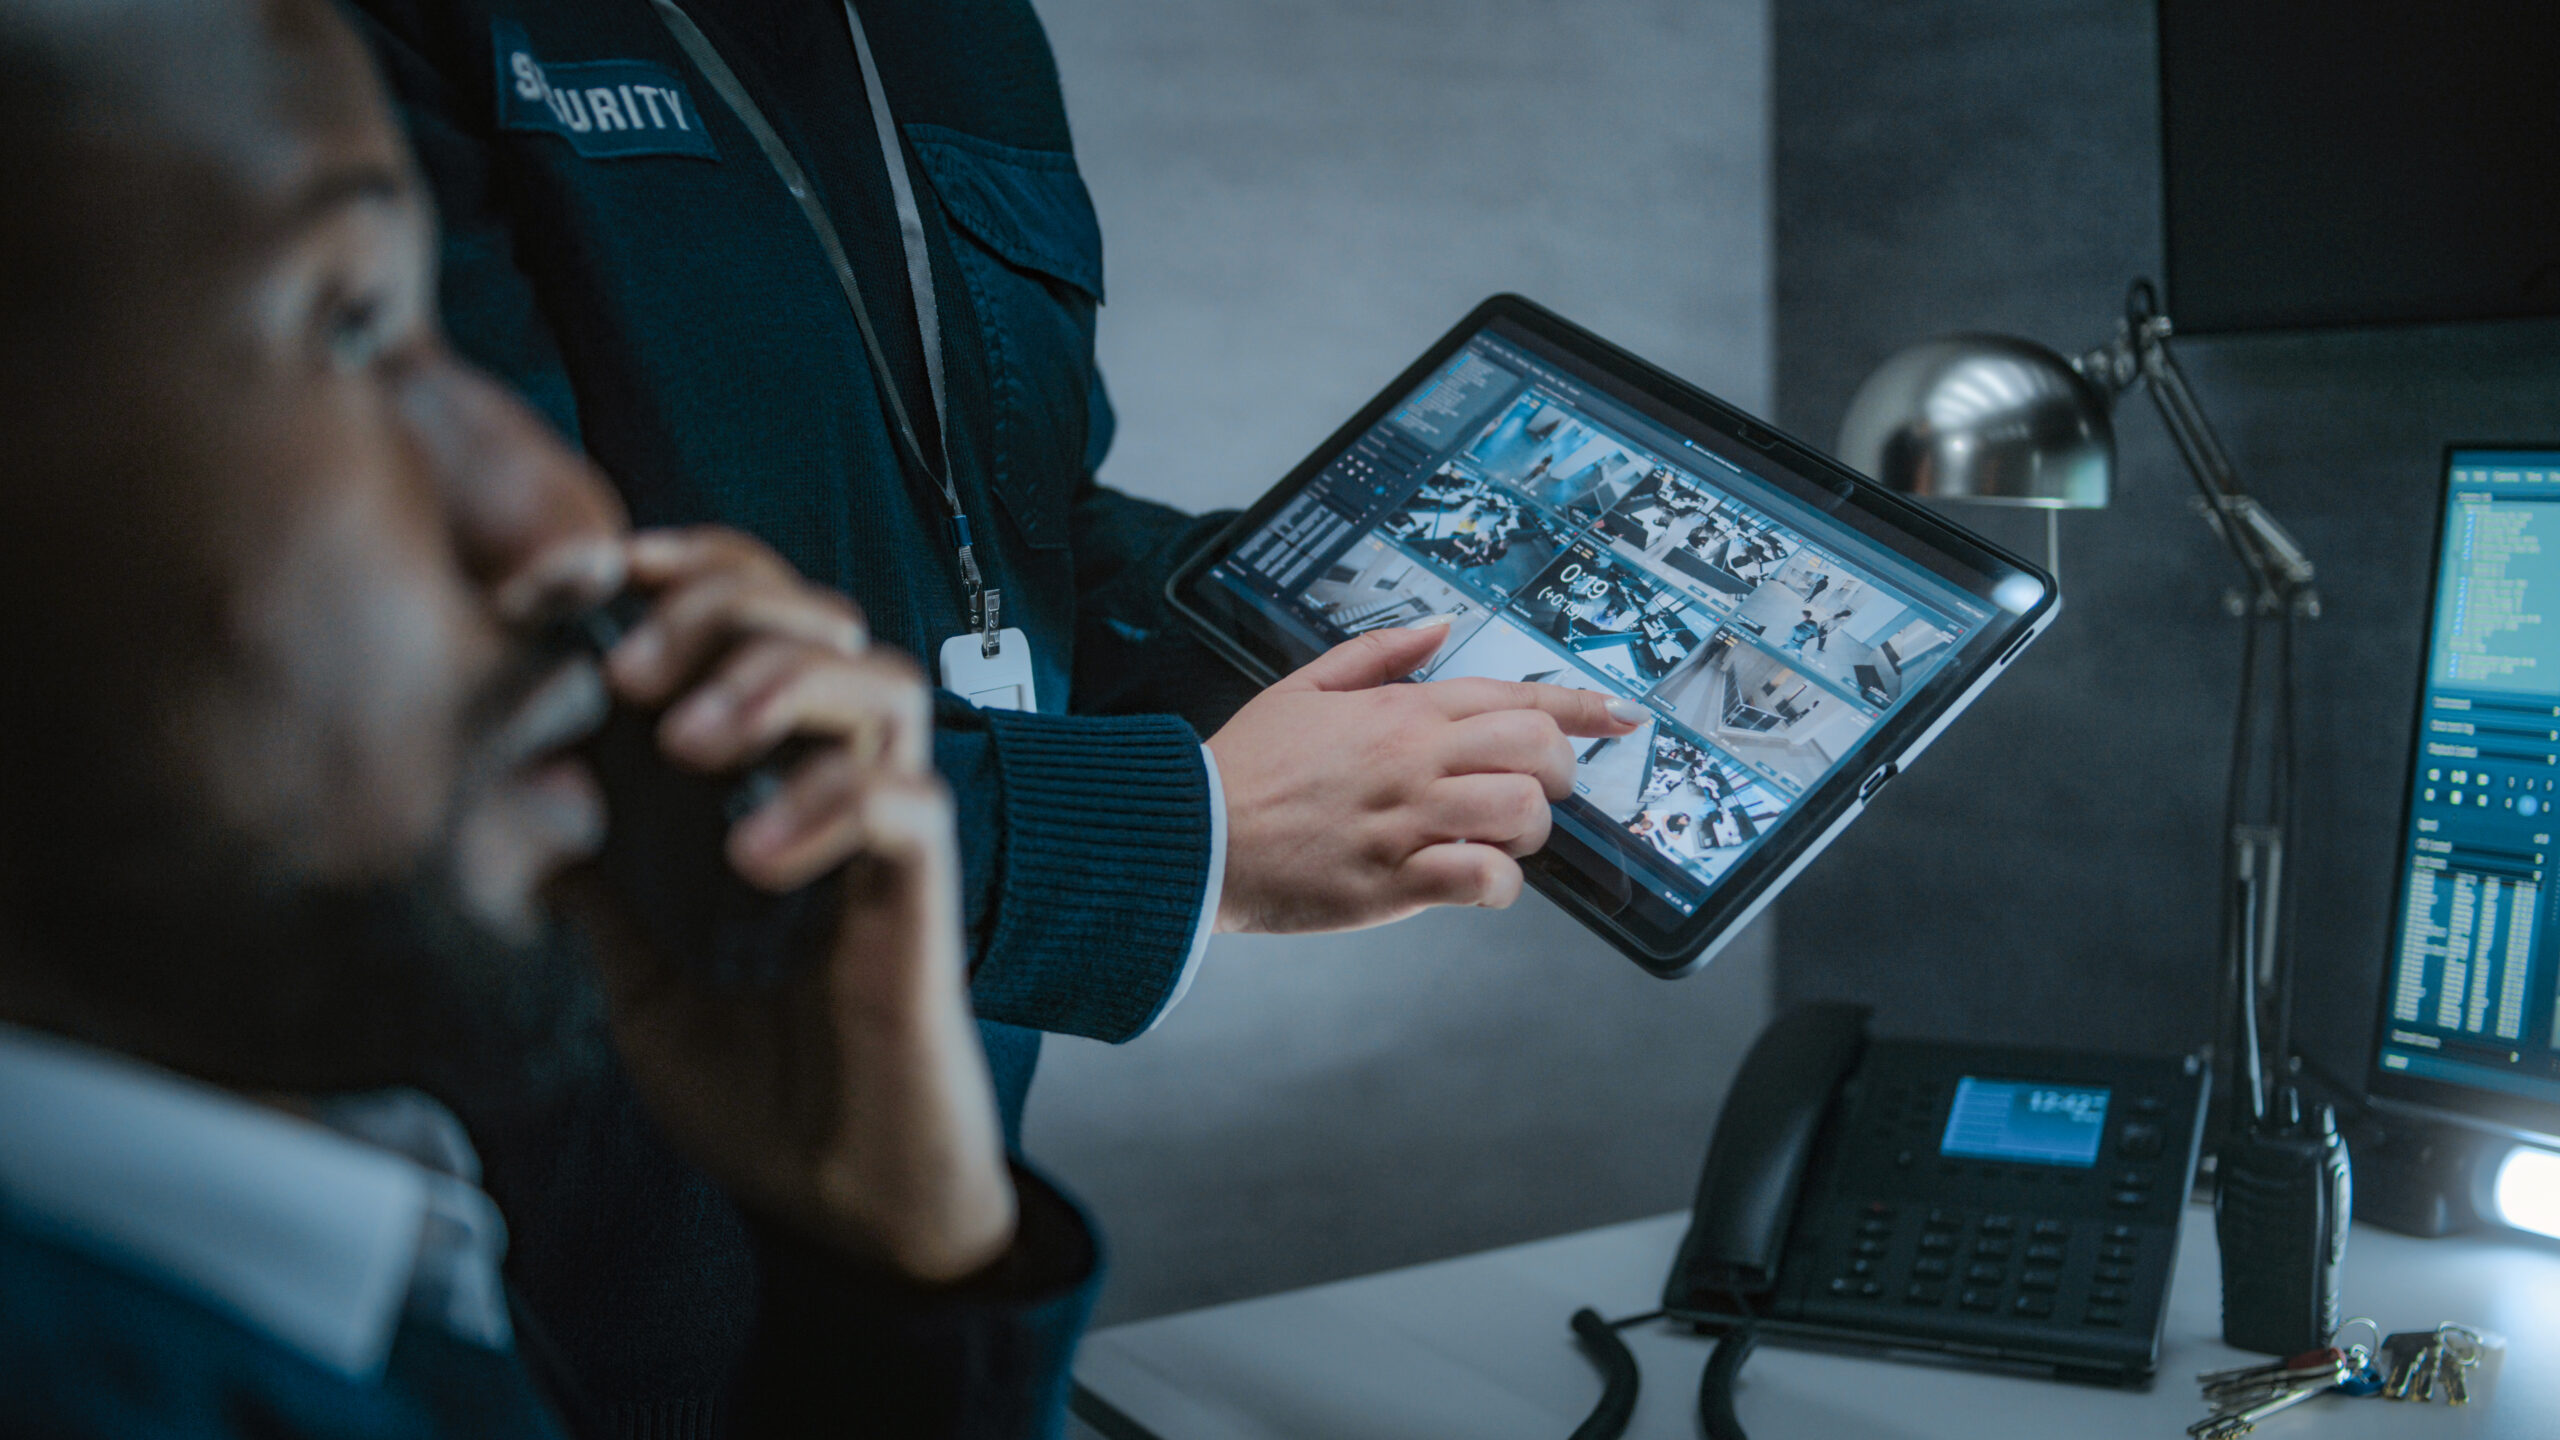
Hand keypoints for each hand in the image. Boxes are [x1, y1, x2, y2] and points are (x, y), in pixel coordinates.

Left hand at [573, 525, 1009, 1281]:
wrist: (853, 1212)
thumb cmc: (769, 1102)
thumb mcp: (640, 989)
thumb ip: (600, 898)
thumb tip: (520, 809)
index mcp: (774, 787)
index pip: (757, 622)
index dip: (688, 575)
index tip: (585, 580)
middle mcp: (842, 789)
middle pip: (823, 617)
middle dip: (722, 610)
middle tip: (631, 669)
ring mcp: (892, 839)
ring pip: (882, 682)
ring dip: (779, 682)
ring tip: (691, 742)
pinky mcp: (926, 900)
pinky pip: (905, 804)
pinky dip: (827, 804)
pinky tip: (752, 859)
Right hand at [1205, 621, 1644, 933]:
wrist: (1192, 833)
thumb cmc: (1246, 767)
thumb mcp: (1304, 685)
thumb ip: (1378, 652)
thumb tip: (1440, 627)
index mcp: (1400, 710)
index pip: (1515, 696)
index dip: (1582, 707)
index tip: (1622, 717)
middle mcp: (1414, 759)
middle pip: (1536, 749)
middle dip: (1559, 774)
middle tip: (1540, 793)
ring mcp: (1407, 820)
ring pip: (1521, 812)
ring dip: (1530, 833)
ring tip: (1501, 841)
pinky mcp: (1394, 880)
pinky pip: (1482, 877)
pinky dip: (1498, 884)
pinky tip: (1478, 883)